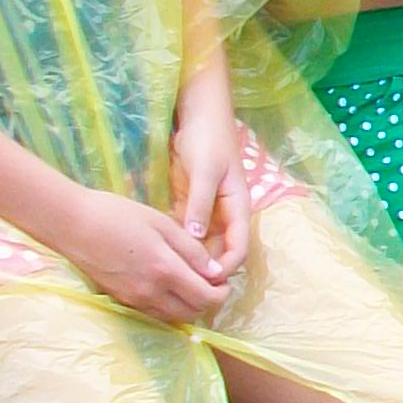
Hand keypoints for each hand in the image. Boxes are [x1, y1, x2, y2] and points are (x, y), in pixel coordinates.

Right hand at [55, 187, 231, 324]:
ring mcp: (134, 299)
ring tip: (189, 282)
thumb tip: (216, 272)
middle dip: (208, 301)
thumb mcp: (162, 224)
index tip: (224, 280)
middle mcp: (151, 292)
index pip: (206, 297)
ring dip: (188, 305)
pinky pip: (154, 313)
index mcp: (165, 270)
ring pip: (173, 317)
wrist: (72, 224)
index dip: (222, 293)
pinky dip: (168, 306)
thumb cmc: (118, 215)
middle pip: (192, 313)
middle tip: (209, 281)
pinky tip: (167, 285)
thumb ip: (192, 251)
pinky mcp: (120, 299)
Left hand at [168, 90, 253, 279]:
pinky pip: (186, 233)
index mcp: (238, 208)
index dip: (227, 267)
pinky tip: (162, 255)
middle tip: (184, 286)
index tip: (207, 280)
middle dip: (208, 271)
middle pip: (221, 252)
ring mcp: (207, 212)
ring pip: (203, 246)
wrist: (199, 116)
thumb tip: (196, 239)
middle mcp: (225, 215)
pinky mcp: (190, 207)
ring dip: (192, 261)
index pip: (239, 247)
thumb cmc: (208, 141)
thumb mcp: (205, 172)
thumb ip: (200, 204)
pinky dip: (179, 246)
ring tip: (171, 276)